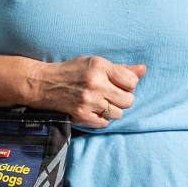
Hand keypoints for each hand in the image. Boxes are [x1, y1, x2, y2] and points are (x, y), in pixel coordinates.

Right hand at [28, 55, 144, 127]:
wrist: (43, 83)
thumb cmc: (72, 71)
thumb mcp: (95, 63)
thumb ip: (121, 68)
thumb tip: (144, 70)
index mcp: (100, 66)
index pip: (132, 82)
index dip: (128, 85)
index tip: (118, 84)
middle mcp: (95, 83)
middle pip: (128, 100)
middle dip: (122, 99)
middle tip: (111, 95)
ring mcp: (88, 101)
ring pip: (118, 114)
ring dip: (112, 110)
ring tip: (100, 102)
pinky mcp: (81, 115)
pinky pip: (104, 123)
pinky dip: (101, 119)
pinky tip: (93, 110)